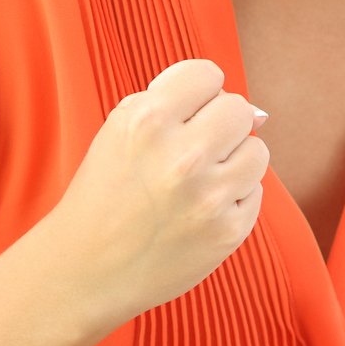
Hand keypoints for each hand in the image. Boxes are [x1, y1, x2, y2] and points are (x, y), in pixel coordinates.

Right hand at [40, 58, 271, 331]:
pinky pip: (255, 190)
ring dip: (232, 161)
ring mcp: (208, 195)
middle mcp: (180, 155)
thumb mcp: (121, 132)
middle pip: (239, 108)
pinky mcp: (228, 230)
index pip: (208, 75)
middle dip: (219, 126)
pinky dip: (233, 198)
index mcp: (145, 120)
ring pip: (257, 149)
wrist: (84, 270)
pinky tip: (198, 212)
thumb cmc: (106, 195)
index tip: (181, 117)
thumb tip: (260, 113)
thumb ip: (180, 105)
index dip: (197, 96)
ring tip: (196, 183)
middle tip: (191, 152)